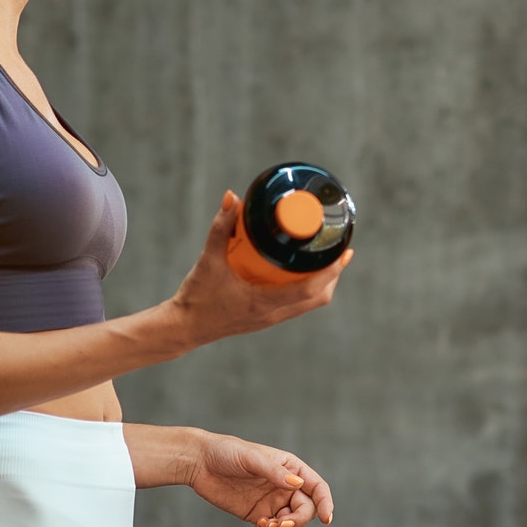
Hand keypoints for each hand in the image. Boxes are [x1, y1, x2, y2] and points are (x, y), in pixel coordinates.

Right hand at [168, 191, 349, 345]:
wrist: (182, 328)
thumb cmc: (196, 297)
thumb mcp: (207, 261)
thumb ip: (220, 228)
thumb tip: (232, 198)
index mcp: (264, 303)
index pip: (310, 289)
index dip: (332, 270)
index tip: (345, 252)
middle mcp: (272, 315)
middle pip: (318, 297)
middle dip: (333, 274)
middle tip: (340, 248)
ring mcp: (270, 319)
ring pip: (309, 303)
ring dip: (323, 282)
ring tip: (328, 257)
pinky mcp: (265, 319)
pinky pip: (297, 305)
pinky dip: (307, 288)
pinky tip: (304, 271)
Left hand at [187, 432, 335, 526]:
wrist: (200, 463)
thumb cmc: (227, 452)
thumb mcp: (251, 458)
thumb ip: (274, 472)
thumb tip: (297, 485)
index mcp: (290, 468)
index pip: (316, 487)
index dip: (326, 502)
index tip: (327, 519)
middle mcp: (285, 486)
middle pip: (307, 509)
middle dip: (298, 520)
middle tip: (279, 523)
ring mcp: (272, 501)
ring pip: (292, 522)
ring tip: (265, 524)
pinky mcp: (258, 514)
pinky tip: (260, 525)